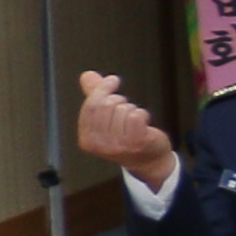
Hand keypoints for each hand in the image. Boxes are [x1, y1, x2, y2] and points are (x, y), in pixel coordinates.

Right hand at [74, 69, 176, 184]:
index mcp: (86, 139)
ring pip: (123, 109)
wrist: (148, 160)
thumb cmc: (125, 136)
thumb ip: (95, 96)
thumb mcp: (106, 118)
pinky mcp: (137, 142)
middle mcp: (99, 144)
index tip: (113, 80)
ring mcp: (118, 145)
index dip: (102, 89)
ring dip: (132, 109)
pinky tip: (143, 124)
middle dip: (119, 100)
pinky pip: (137, 115)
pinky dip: (142, 114)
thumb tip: (87, 75)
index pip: (90, 106)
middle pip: (106, 105)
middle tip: (126, 109)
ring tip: (134, 122)